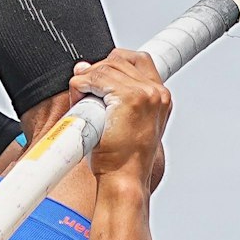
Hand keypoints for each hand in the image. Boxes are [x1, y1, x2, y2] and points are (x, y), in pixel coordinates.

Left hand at [71, 49, 170, 190]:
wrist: (125, 180)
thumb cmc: (123, 160)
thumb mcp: (129, 125)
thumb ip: (116, 99)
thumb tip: (85, 72)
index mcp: (160, 98)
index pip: (139, 60)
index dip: (115, 62)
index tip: (98, 73)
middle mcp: (156, 93)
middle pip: (118, 59)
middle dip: (96, 71)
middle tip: (84, 91)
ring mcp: (144, 93)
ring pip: (104, 68)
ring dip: (87, 81)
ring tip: (82, 102)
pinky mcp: (128, 97)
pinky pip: (95, 78)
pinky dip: (81, 86)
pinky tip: (79, 101)